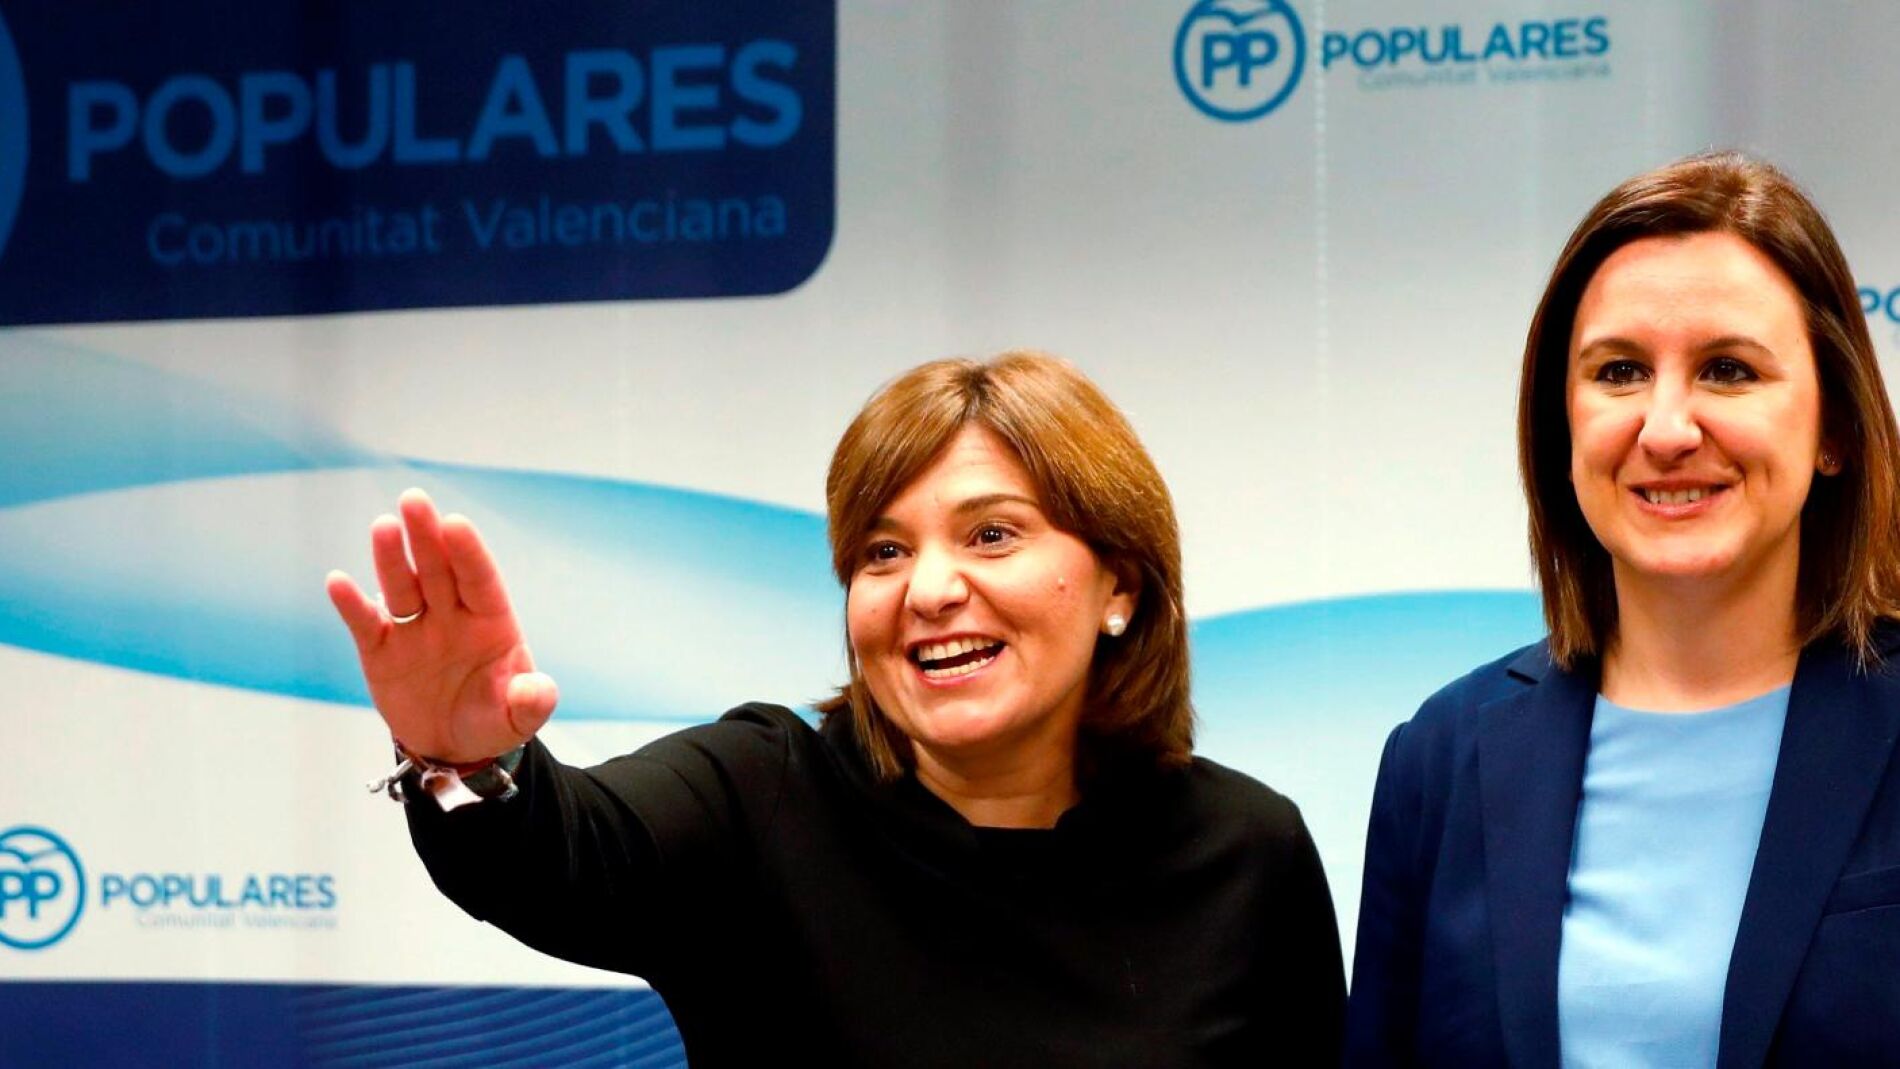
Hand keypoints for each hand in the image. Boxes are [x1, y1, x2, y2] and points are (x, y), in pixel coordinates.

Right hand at [326, 488, 556, 763]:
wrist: (452, 747)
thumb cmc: (492, 720)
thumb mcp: (516, 718)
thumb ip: (530, 702)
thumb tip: (537, 692)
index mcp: (490, 621)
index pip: (480, 579)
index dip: (468, 552)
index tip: (455, 524)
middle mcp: (451, 615)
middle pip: (438, 569)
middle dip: (426, 535)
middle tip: (414, 499)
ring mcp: (415, 629)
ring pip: (402, 587)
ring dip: (391, 559)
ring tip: (383, 526)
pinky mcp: (381, 650)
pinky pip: (366, 624)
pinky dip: (352, 604)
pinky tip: (337, 582)